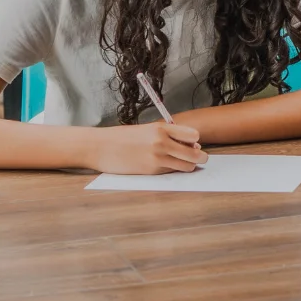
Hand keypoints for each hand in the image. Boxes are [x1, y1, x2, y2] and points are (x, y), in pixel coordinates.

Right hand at [90, 122, 205, 173]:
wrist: (99, 147)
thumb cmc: (122, 138)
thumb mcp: (146, 130)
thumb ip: (167, 135)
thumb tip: (191, 146)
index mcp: (161, 128)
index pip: (193, 135)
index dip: (195, 141)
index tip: (192, 144)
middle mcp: (162, 142)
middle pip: (195, 154)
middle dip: (200, 158)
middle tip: (200, 158)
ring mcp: (157, 158)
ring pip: (187, 166)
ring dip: (188, 166)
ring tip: (182, 163)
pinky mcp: (151, 171)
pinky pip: (171, 172)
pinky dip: (173, 170)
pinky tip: (164, 166)